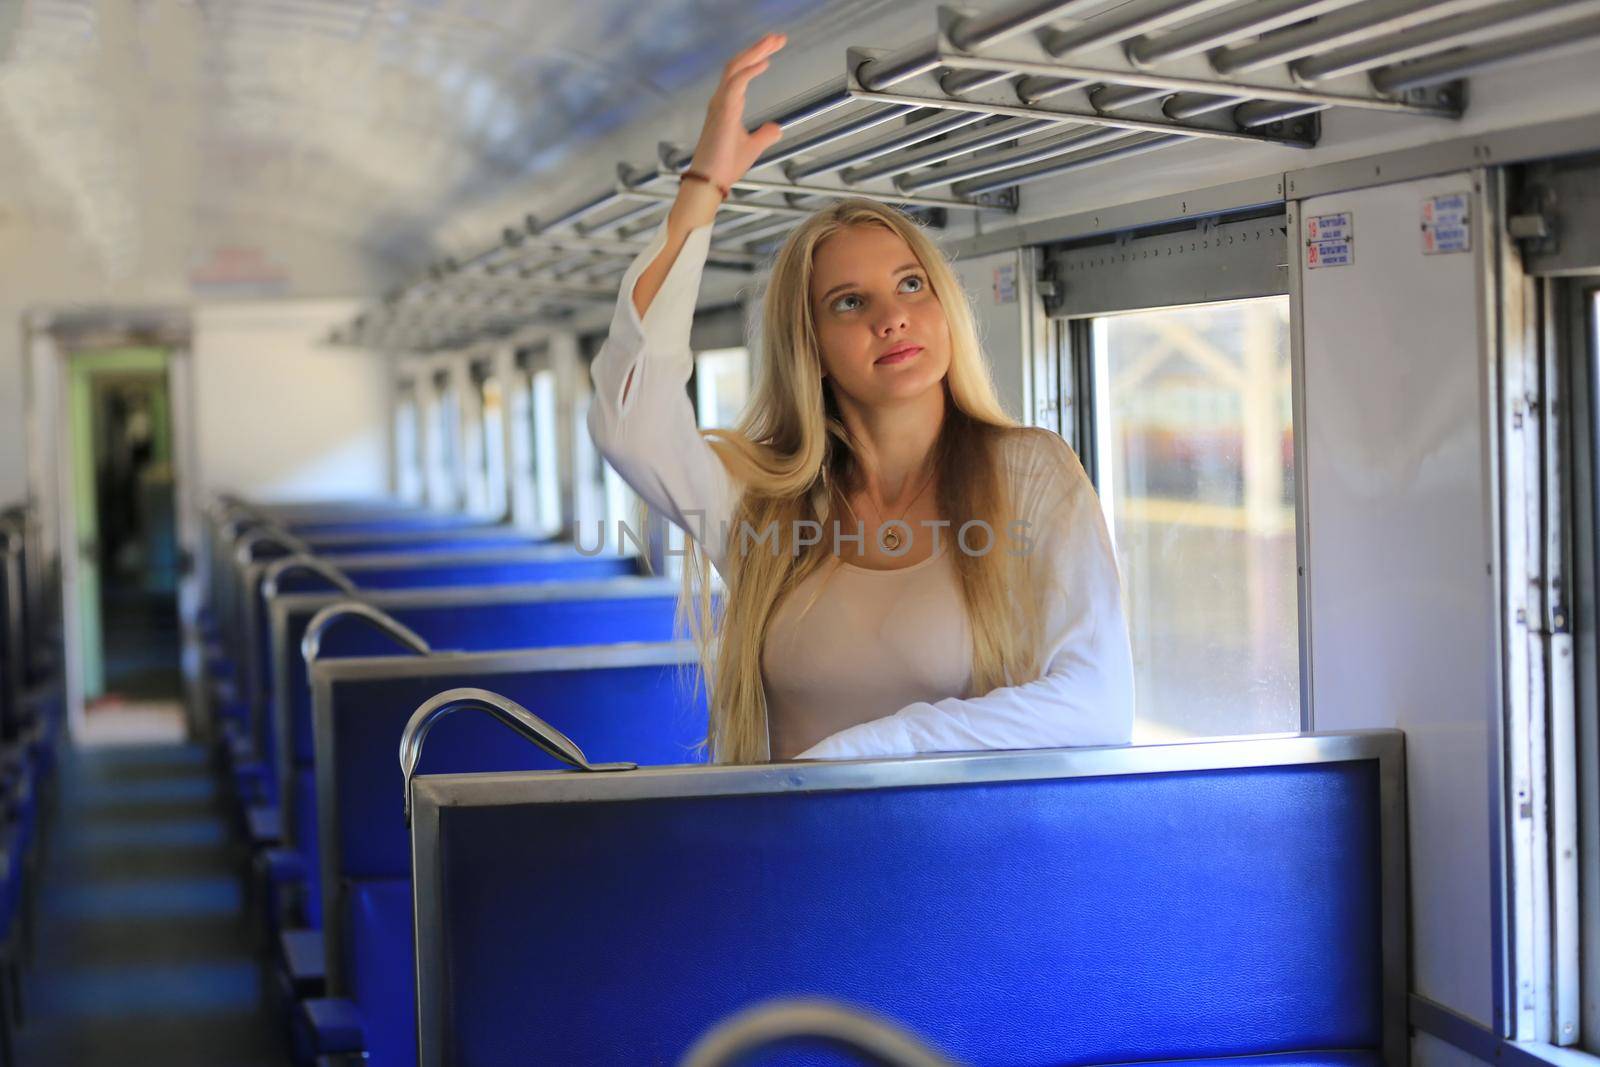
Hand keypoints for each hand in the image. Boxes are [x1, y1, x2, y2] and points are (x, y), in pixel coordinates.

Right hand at [687, 32, 787, 190]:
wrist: (710, 181)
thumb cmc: (724, 165)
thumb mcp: (752, 147)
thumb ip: (765, 135)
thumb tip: (777, 127)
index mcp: (726, 105)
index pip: (740, 72)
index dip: (756, 57)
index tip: (773, 47)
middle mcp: (721, 99)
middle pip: (738, 64)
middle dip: (758, 48)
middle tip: (778, 37)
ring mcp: (720, 104)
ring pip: (736, 68)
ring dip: (755, 52)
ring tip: (773, 42)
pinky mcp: (723, 112)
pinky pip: (736, 84)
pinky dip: (749, 71)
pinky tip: (764, 63)